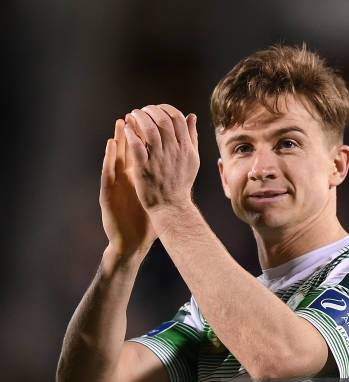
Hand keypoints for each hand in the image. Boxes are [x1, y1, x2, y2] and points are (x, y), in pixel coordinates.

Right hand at [99, 118, 157, 258]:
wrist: (132, 241)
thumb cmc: (145, 220)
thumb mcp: (157, 197)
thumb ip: (166, 180)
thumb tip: (182, 168)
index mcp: (137, 177)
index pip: (142, 153)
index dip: (146, 138)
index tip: (153, 122)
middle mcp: (125, 178)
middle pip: (127, 151)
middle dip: (131, 132)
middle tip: (133, 114)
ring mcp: (115, 185)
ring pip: (115, 158)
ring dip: (116, 140)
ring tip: (120, 123)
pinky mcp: (107, 194)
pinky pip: (107, 173)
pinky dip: (108, 158)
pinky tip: (110, 146)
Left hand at [124, 104, 198, 212]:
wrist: (171, 207)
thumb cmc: (181, 183)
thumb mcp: (192, 159)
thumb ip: (192, 137)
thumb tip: (191, 116)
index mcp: (185, 148)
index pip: (177, 118)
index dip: (166, 108)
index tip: (157, 109)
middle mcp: (173, 151)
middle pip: (162, 120)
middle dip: (150, 110)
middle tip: (143, 110)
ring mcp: (159, 160)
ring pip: (149, 129)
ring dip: (139, 118)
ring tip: (133, 114)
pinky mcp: (144, 168)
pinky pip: (136, 145)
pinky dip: (131, 133)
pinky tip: (127, 129)